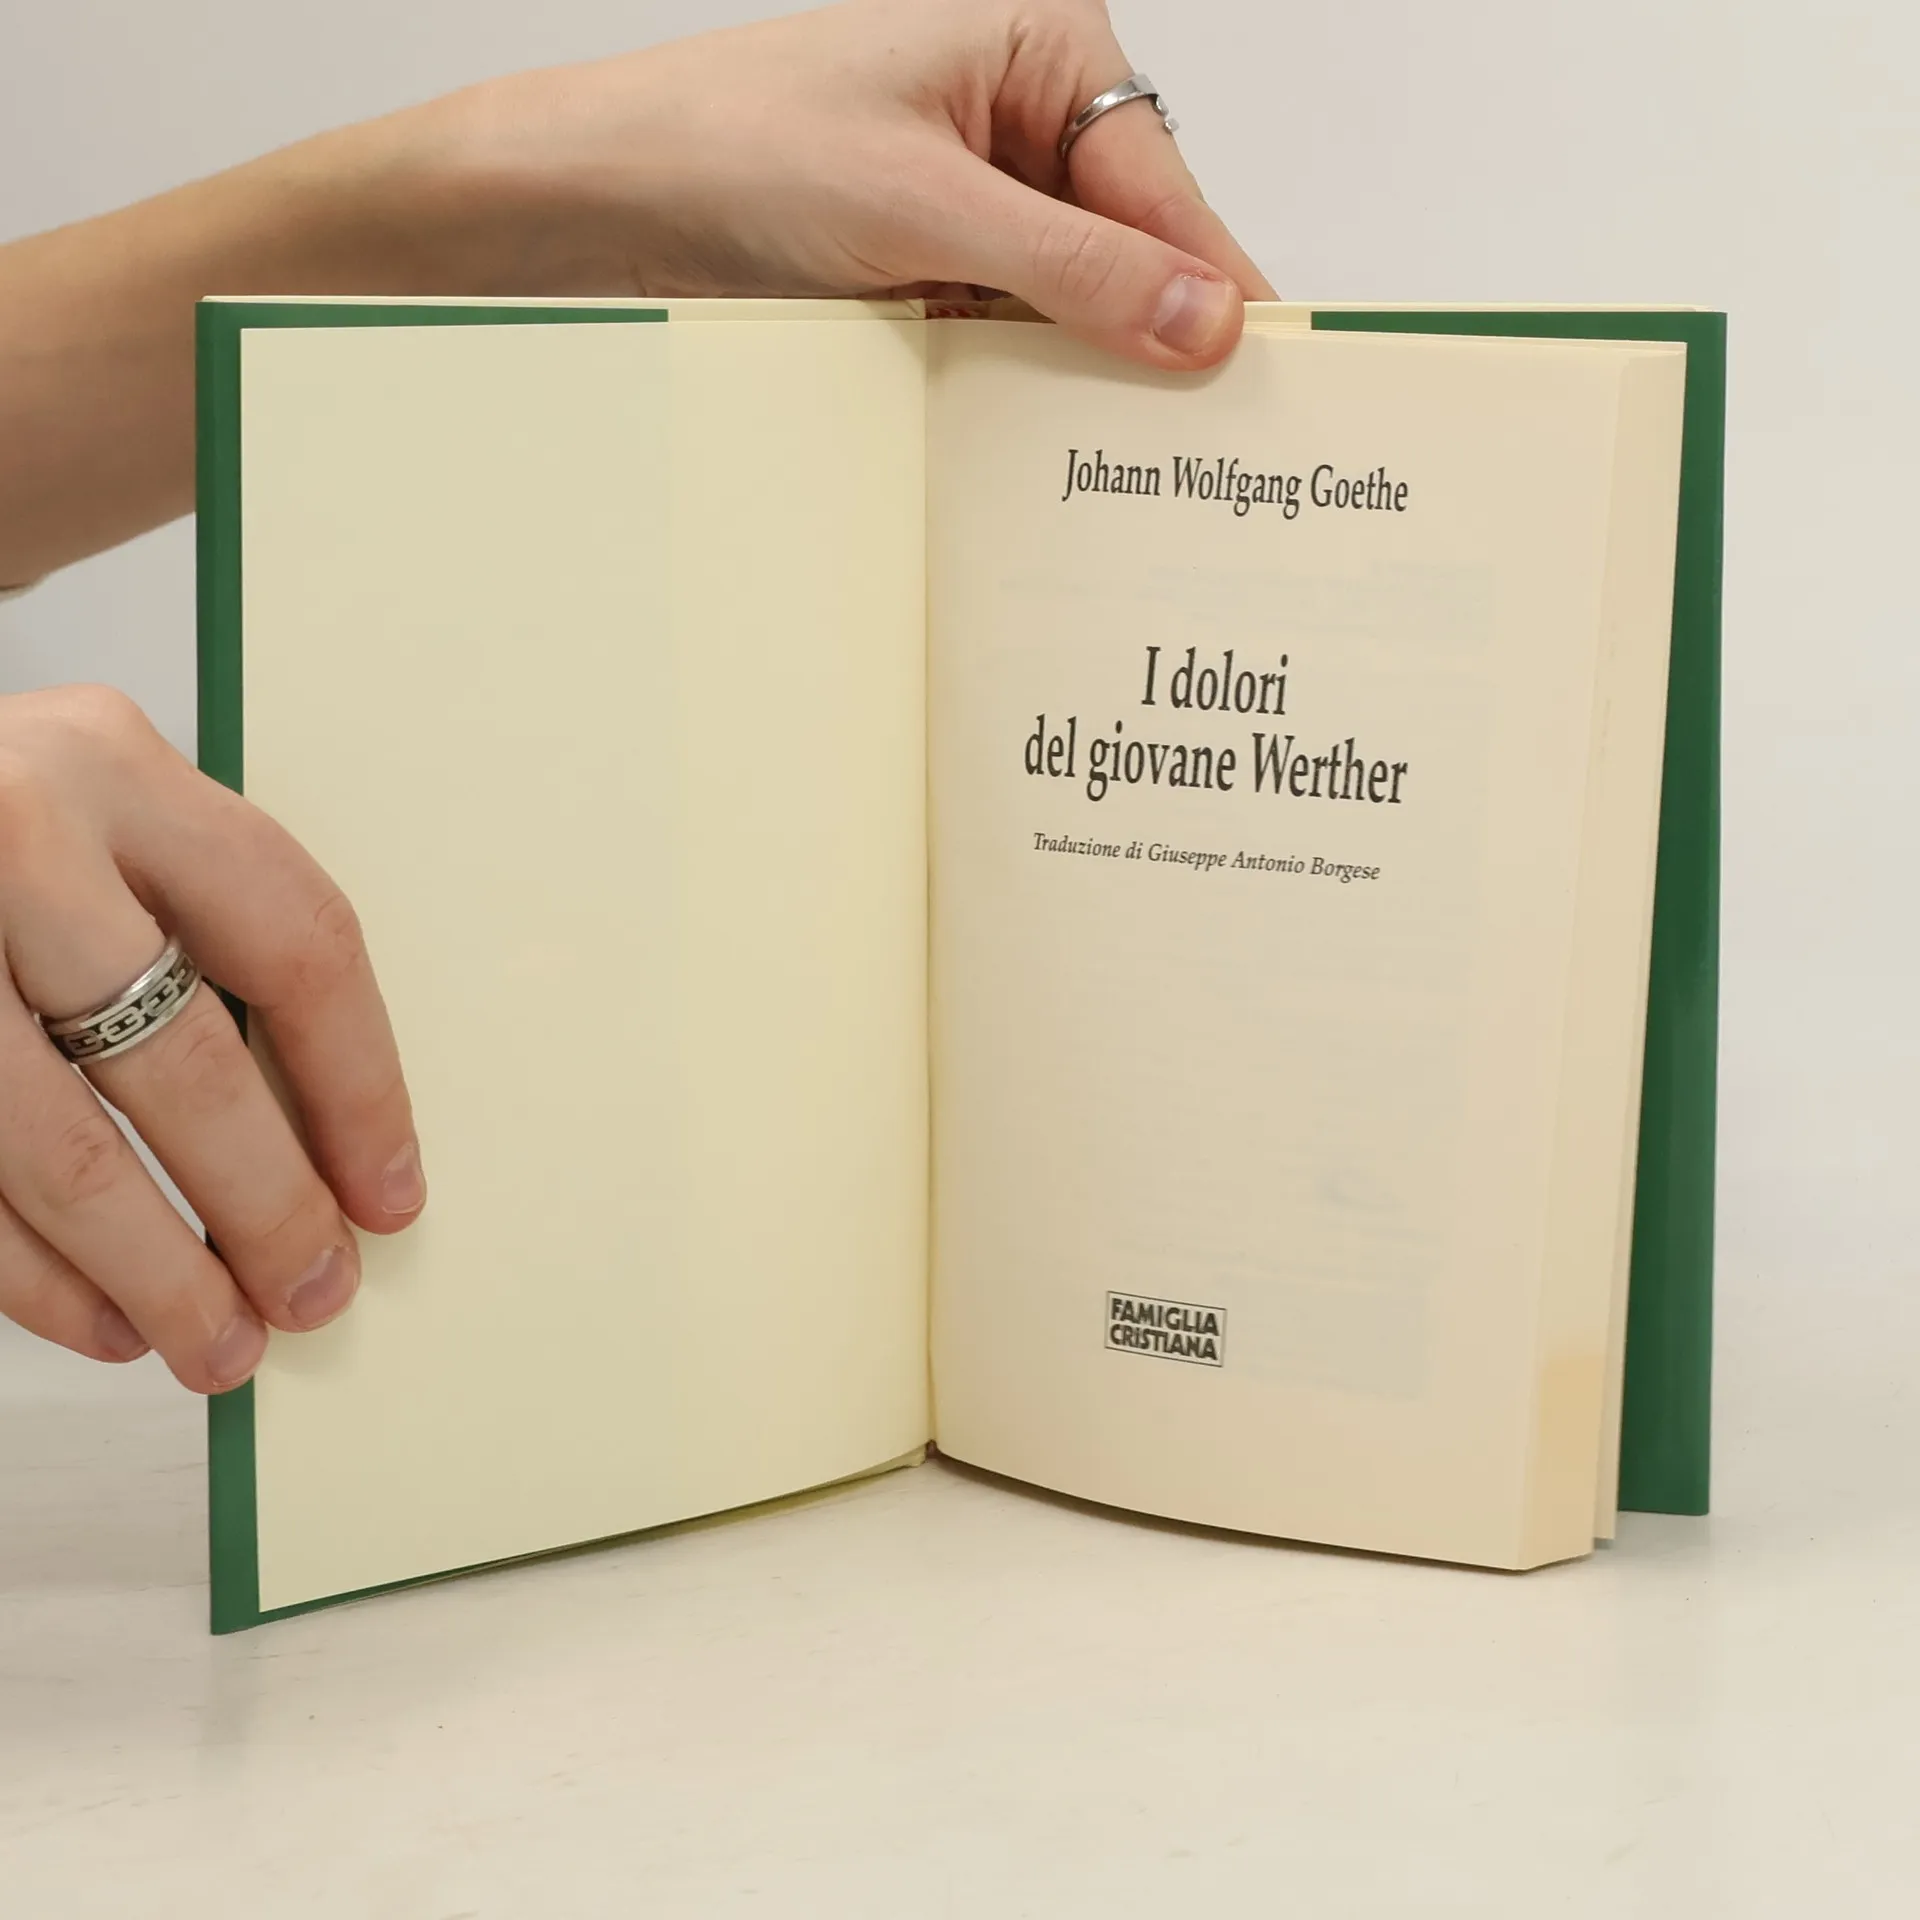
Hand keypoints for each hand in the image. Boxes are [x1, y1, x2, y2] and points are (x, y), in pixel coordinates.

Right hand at [0, 687, 421, 1390]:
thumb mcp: (91, 816)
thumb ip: (183, 924)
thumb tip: (313, 1142)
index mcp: (116, 769)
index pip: (295, 948)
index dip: (360, 1089)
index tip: (389, 1193)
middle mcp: (14, 838)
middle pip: (185, 1063)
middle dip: (265, 1208)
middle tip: (315, 1294)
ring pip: (61, 1149)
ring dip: (153, 1273)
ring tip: (216, 1343)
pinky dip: (34, 1277)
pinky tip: (103, 1320)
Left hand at [413, 0, 1275, 367]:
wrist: (597, 194)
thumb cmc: (733, 146)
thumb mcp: (922, 210)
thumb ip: (1071, 270)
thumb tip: (1203, 319)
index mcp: (1039, 48)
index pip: (1165, 186)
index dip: (1216, 287)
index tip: (1268, 381)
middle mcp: (1019, 116)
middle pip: (1130, 248)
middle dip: (1152, 339)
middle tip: (1199, 450)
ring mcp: (975, 195)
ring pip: (1072, 301)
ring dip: (1080, 373)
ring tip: (1119, 463)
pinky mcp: (931, 261)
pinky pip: (1009, 331)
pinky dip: (1019, 384)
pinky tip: (1036, 442)